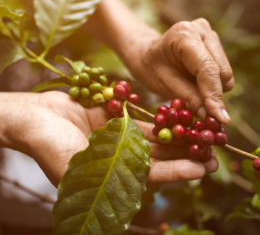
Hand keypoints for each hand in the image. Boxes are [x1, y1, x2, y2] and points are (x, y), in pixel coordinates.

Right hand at [2, 91, 217, 185]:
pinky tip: (179, 112)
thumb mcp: (73, 170)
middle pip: (159, 154)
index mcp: (113, 173)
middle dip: (185, 152)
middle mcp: (120, 155)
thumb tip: (137, 201)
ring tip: (202, 131)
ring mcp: (119, 134)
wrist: (34, 117)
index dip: (177, 172)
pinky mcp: (117, 116)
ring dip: (178, 132)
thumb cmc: (47, 145)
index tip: (202, 168)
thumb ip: (103, 182)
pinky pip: (143, 116)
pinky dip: (161, 115)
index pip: (151, 175)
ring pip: (155, 135)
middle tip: (213, 150)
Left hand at [132, 18, 233, 123]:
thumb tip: (212, 118)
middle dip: (214, 95)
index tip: (220, 119)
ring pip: (225, 73)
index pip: (207, 69)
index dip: (214, 95)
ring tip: (194, 92)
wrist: (147, 55)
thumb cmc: (151, 69)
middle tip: (205, 114)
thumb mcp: (165, 85)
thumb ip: (190, 99)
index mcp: (184, 36)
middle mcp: (201, 30)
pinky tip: (197, 83)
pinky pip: (222, 71)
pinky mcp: (214, 43)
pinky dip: (213, 84)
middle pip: (221, 71)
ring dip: (214, 90)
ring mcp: (210, 35)